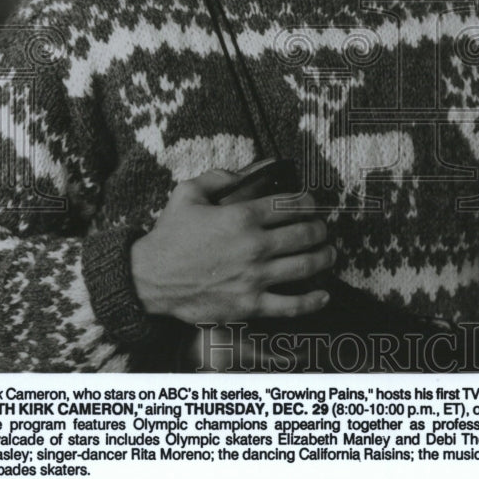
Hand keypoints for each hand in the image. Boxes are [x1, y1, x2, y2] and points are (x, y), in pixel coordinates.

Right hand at [130, 169, 333, 324]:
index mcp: (242, 216)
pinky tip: (323, 295)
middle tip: (322, 228)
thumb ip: (218, 177)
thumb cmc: (169, 235)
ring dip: (324, 258)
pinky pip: (291, 305)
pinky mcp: (250, 305)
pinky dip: (312, 301)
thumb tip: (243, 173)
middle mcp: (254, 246)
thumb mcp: (187, 193)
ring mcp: (255, 277)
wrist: (150, 278)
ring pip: (305, 266)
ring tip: (329, 253)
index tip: (311, 203)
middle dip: (320, 228)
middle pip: (304, 234)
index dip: (308, 201)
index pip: (290, 204)